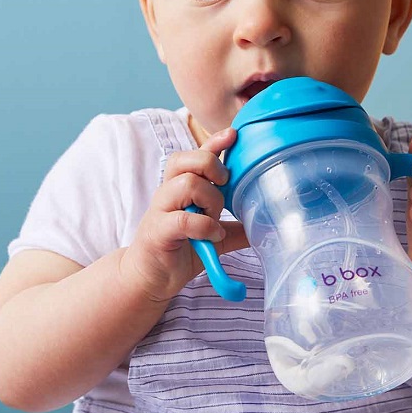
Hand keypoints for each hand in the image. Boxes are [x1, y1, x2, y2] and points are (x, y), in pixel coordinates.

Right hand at [121, 127, 247, 303]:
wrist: (149, 278)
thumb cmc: (178, 250)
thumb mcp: (212, 236)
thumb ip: (234, 228)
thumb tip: (262, 225)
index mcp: (180, 187)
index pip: (195, 155)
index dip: (214, 142)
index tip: (233, 134)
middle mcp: (168, 192)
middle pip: (187, 159)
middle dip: (212, 168)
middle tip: (223, 189)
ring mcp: (160, 209)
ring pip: (188, 184)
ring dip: (210, 201)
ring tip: (215, 220)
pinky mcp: (158, 230)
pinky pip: (184, 219)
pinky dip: (205, 226)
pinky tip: (212, 237)